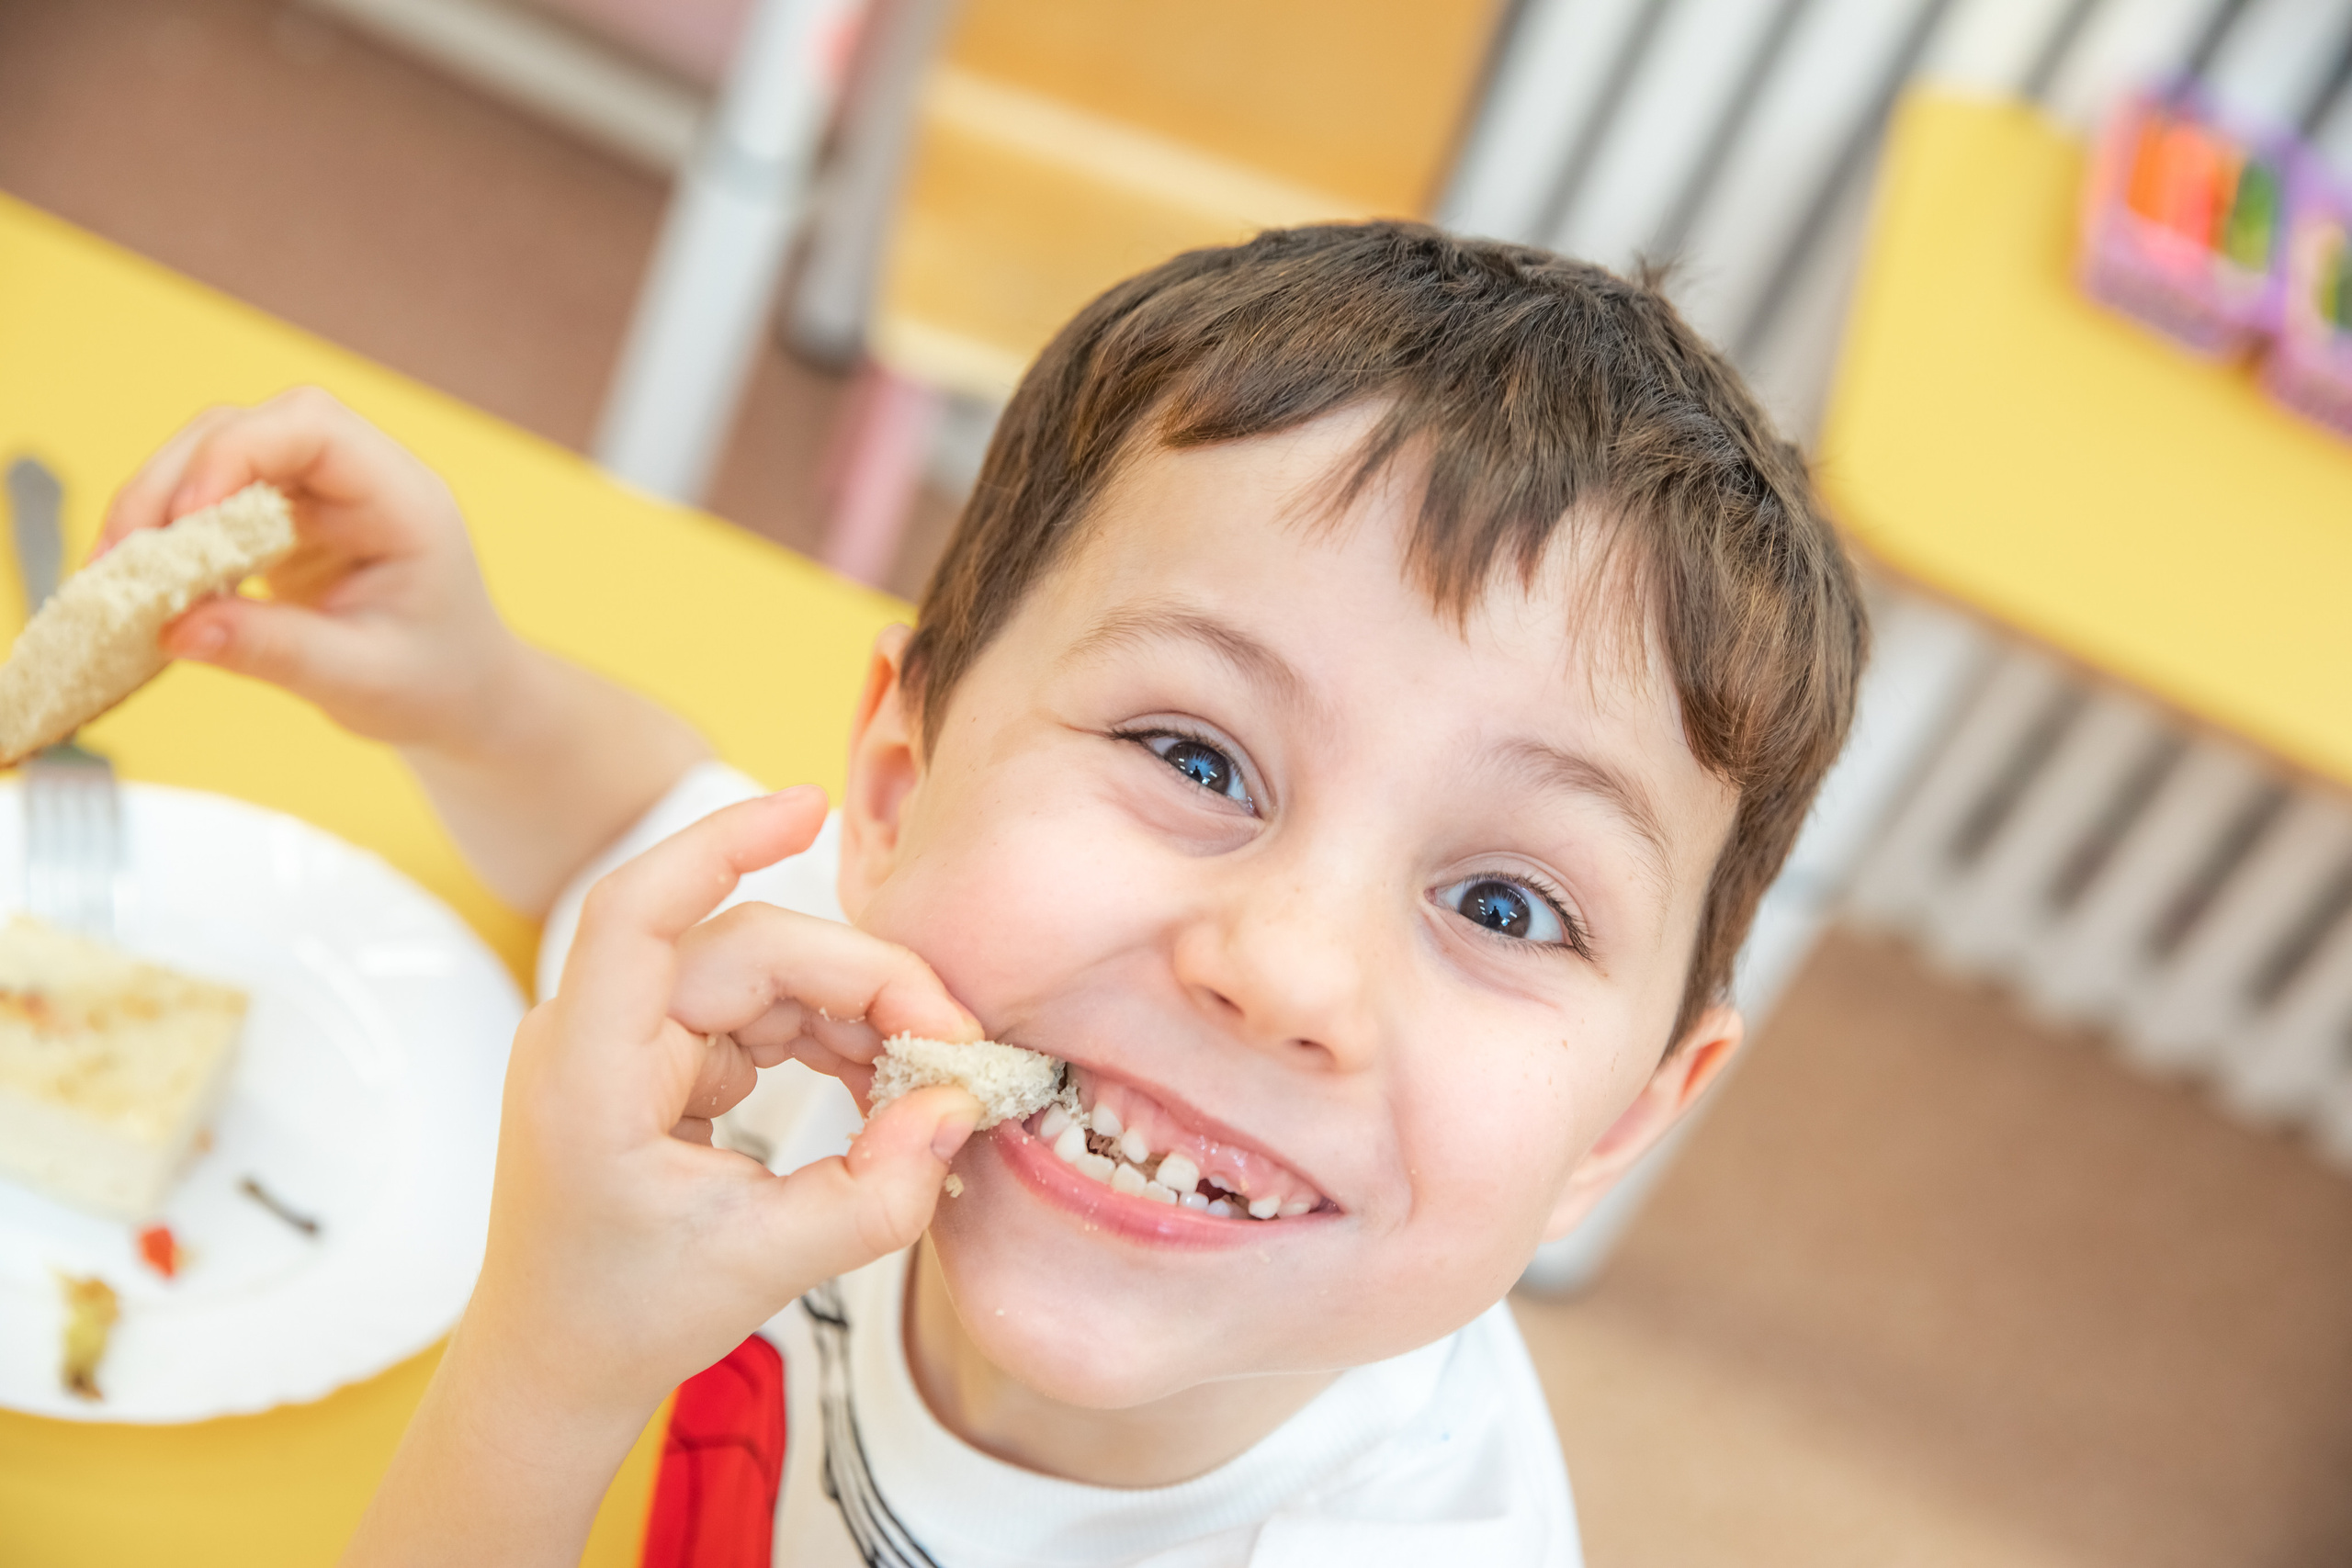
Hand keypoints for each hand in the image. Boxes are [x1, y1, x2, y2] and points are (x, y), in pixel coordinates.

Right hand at [99, 386, 521, 750]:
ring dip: (156, 503)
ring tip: (113, 572)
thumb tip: (175, 629)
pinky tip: (139, 577)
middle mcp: (361, 480)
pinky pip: (212, 499)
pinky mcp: (285, 519)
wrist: (463, 699)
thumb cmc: (437, 685)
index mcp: (404, 501)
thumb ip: (276, 652)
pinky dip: (168, 532)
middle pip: (247, 429)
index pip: (314, 428)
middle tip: (118, 557)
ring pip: (217, 455)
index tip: (184, 519)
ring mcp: (320, 494)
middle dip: (172, 482)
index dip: (237, 454)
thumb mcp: (363, 680)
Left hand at [470, 785, 984, 1425]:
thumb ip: (874, 1193)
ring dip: (855, 1011)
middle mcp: (596, 1034)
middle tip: (954, 1041)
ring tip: (927, 1076)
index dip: (720, 843)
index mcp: (588, 1073)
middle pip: (746, 949)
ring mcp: (626, 1039)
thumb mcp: (763, 1267)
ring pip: (764, 975)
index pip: (637, 912)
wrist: (556, 1364)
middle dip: (862, 980)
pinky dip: (828, 1040)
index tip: (809, 807)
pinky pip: (759, 1014)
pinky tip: (880, 1085)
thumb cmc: (624, 1316)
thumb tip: (954, 1108)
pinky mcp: (660, 1055)